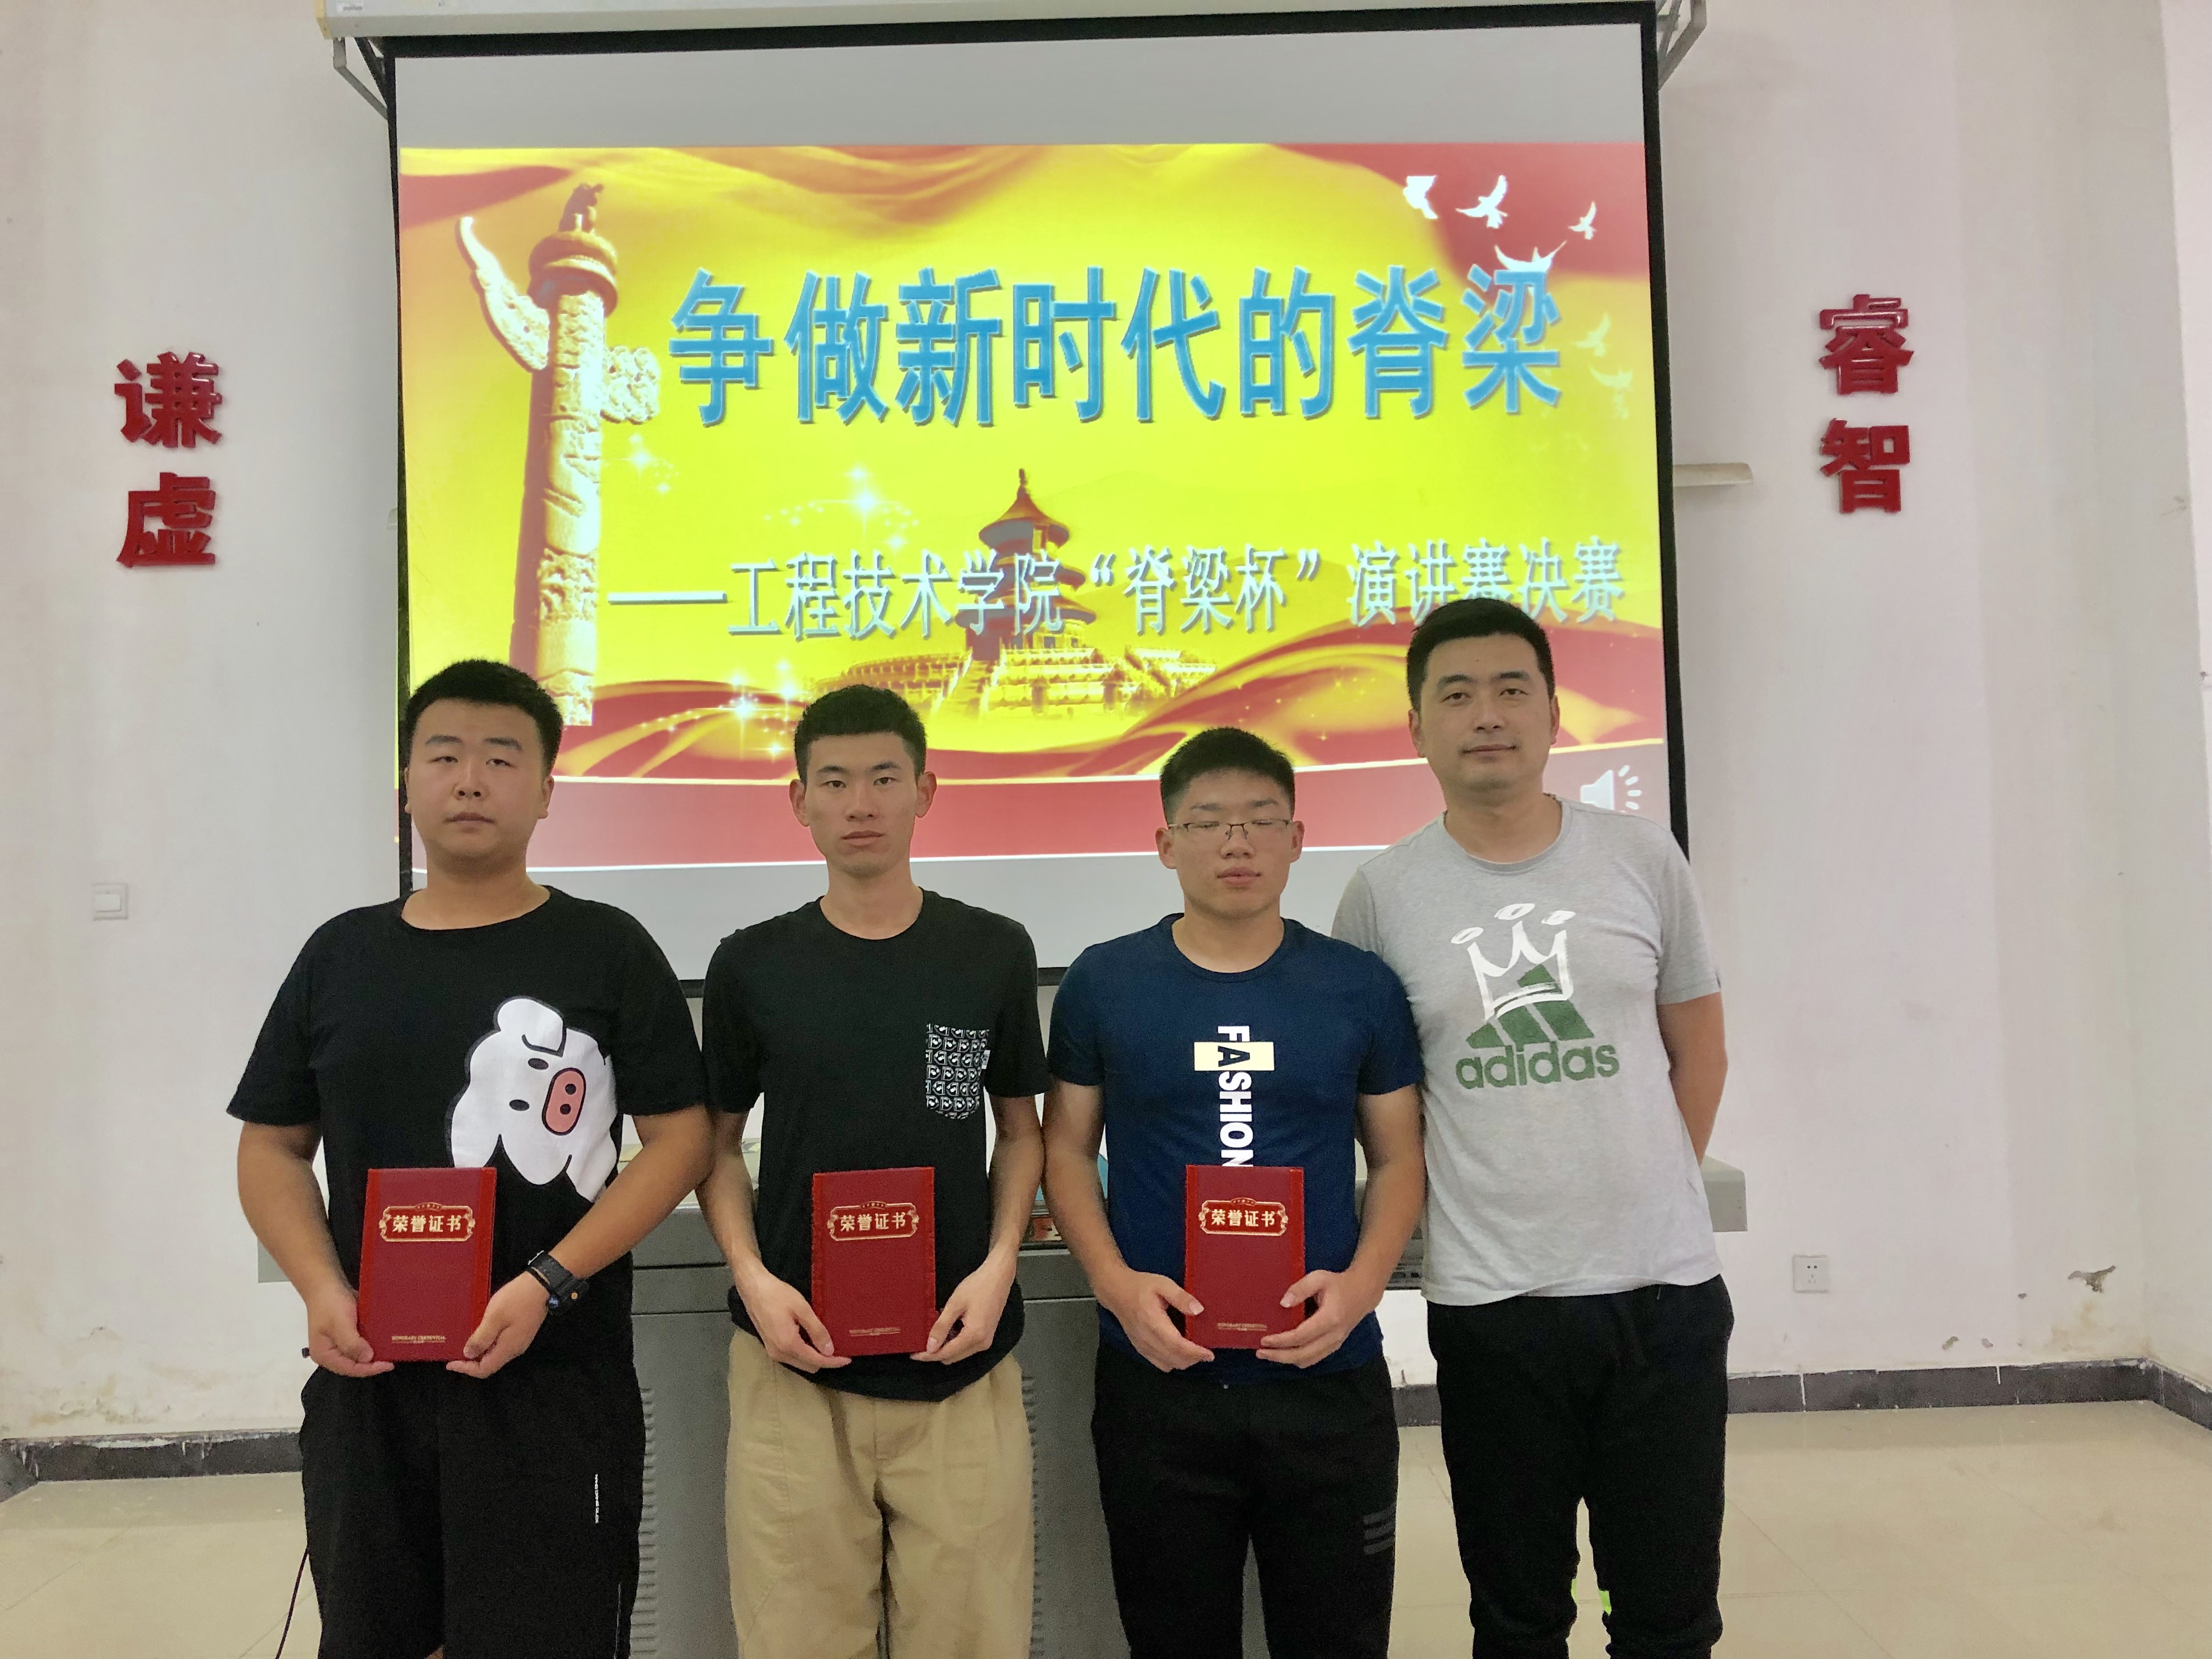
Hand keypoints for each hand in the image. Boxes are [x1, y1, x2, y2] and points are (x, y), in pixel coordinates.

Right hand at [304, 1284, 392, 1377]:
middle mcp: (331, 1353)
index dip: (369, 1369)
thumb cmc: (331, 1303)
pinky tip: (384, 1341)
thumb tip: (368, 1359)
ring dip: (374, 1354)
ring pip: (359, 1355)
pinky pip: (361, 1344)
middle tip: (393, 1358)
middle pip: (354, 1365)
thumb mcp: (340, 1323)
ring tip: (392, 1352)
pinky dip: (372, 1344)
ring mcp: (339, 1344)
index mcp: (324, 1355)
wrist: (327, 1283)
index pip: (349, 1369)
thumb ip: (351, 1343)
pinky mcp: (347, 1335)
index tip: (389, 1364)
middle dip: (372, 1363)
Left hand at [447, 1272, 549, 1379]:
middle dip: (471, 1361)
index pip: (484, 1370)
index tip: (450, 1362)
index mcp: (508, 1349)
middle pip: (490, 1363)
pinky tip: (482, 1331)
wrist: (542, 1285)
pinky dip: (488, 1343)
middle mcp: (515, 1349)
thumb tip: (468, 1355)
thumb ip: (481, 1338)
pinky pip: (501, 1344)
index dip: (466, 1369)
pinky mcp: (522, 1332)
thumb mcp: (494, 1317)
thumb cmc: (516, 1300)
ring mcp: (520, 1341)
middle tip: (455, 1351)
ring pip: (496, 1354)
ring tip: (465, 1340)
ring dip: (480, 1351)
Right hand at [734, 1267, 848, 1372]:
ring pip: (800, 1363)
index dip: (833, 1361)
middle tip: (838, 1348)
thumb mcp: (802, 1309)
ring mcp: (772, 1352)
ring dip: (814, 1357)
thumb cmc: (777, 1295)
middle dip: (824, 1361)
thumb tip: (829, 1351)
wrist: (753, 1288)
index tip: (848, 1359)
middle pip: (808, 1366)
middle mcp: (779, 1354)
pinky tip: (811, 1339)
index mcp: (788, 1345)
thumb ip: (816, 1331)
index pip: (816, 1361)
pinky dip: (803, 1352)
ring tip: (827, 1343)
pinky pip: (792, 1356)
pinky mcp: (769, 1346)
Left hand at [916, 1256, 1013, 1363]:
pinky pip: (966, 1346)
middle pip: (952, 1357)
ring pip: (959, 1353)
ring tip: (936, 1328)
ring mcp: (986, 1341)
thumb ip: (941, 1327)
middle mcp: (981, 1344)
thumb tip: (929, 1348)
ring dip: (946, 1345)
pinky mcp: (987, 1336)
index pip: (946, 1354)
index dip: (928, 1355)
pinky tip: (949, 1326)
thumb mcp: (955, 1305)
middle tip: (922, 1338)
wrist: (999, 1276)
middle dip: (936, 1351)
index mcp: (974, 1336)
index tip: (913, 1353)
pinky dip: (955, 1340)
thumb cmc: (977, 1286)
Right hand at [1100, 1269, 1214, 1371]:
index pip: (1177, 1345)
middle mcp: (1147, 1339)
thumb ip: (1181, 1297)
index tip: (1210, 1354)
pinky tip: (1179, 1353)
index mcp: (1154, 1322)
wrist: (1116, 1292)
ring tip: (1195, 1353)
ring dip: (1183, 1362)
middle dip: (1193, 1359)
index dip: (1195, 1353)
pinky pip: (1159, 1364)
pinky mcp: (1140, 1349)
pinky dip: (1172, 1363)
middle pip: (1174, 1359)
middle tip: (1206, 1352)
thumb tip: (1199, 1310)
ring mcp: (1142, 1346)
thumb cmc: (1140, 1286)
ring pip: (1167, 1364)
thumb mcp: (1162, 1283)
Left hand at [1257, 1267, 1382, 1368]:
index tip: (1264, 1340)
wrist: (1363, 1293)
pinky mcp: (1334, 1347)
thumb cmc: (1338, 1284)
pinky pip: (1313, 1358)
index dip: (1281, 1341)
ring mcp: (1335, 1344)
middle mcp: (1333, 1336)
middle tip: (1260, 1352)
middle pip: (1303, 1354)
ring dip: (1287, 1360)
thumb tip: (1283, 1303)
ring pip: (1308, 1360)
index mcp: (1330, 1318)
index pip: (1301, 1335)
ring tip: (1268, 1354)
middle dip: (1279, 1356)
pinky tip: (1285, 1353)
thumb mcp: (1319, 1278)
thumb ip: (1300, 1288)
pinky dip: (1297, 1359)